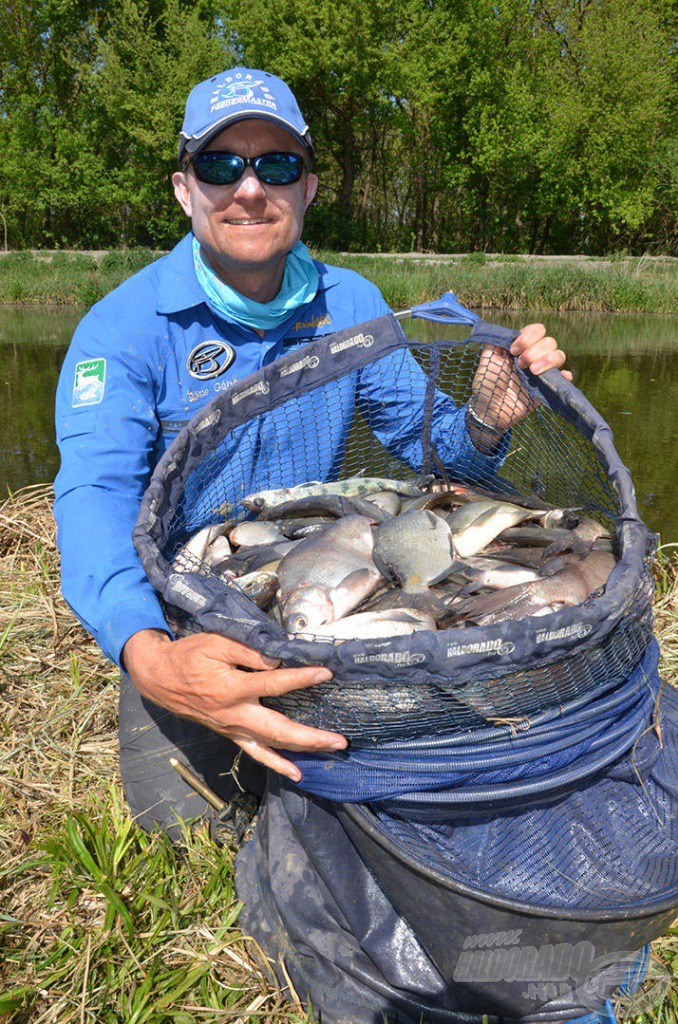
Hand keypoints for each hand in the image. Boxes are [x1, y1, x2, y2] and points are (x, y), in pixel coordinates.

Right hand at [122, 628, 346, 781]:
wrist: (160, 678)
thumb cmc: (189, 656)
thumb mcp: (215, 642)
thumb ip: (247, 651)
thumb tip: (278, 660)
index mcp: (231, 688)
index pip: (274, 683)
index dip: (301, 678)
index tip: (326, 673)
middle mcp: (235, 714)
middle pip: (279, 729)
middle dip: (312, 737)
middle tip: (340, 740)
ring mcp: (233, 728)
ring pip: (271, 745)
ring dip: (302, 750)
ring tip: (330, 751)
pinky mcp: (230, 734)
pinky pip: (256, 753)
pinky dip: (277, 764)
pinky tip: (296, 773)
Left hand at [469, 323, 571, 441]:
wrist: (490, 409)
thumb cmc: (487, 384)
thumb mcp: (487, 359)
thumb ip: (496, 342)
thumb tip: (509, 332)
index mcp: (521, 347)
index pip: (536, 331)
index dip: (528, 336)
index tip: (514, 350)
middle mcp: (534, 356)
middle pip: (549, 342)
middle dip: (535, 351)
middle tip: (520, 364)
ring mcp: (542, 371)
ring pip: (559, 355)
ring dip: (548, 360)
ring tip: (533, 372)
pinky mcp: (547, 388)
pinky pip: (563, 378)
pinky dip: (565, 375)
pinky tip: (562, 376)